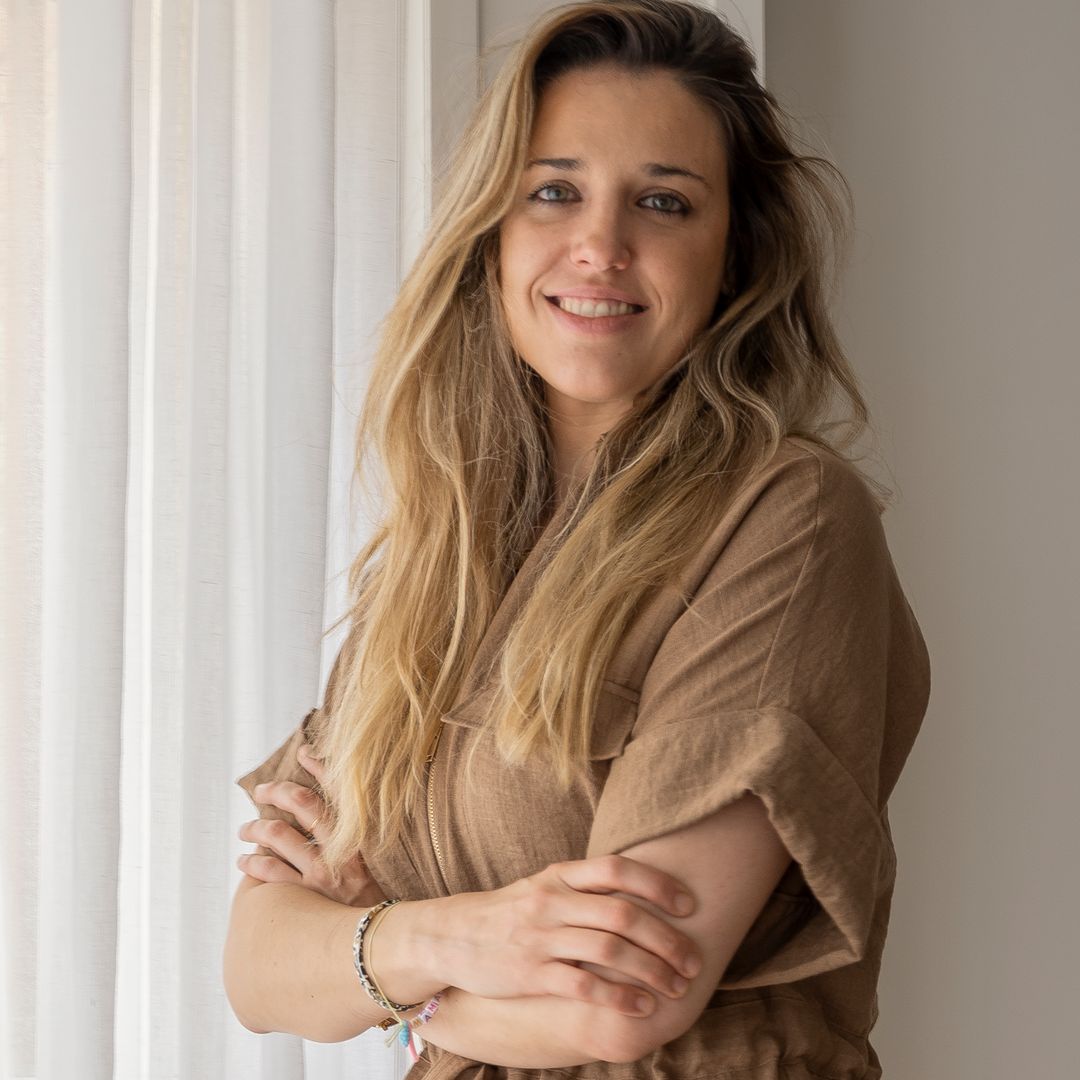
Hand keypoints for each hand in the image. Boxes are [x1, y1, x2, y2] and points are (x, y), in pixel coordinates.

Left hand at [236, 743, 388, 907]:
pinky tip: (245, 863)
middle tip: (260, 791)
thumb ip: (357, 838)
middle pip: (302, 804)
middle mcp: (340, 848)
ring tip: (245, 831)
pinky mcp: (304, 897)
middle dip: (276, 791)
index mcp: (360, 834)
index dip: (319, 766)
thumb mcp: (376, 863)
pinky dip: (252, 863)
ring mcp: (320, 873)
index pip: (338, 788)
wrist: (379, 944)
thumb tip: (334, 811)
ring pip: (278, 835)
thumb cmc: (377, 901)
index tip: (304, 753)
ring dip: (256, 828)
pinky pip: (268, 872)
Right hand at [435, 856, 701, 1016]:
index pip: (618, 869)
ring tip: (676, 987)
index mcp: (561, 874)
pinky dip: (618, 998)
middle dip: (667, 939)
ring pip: (610, 951)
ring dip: (651, 971)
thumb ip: (586, 887)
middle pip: (623, 914)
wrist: (451, 935)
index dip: (658, 885)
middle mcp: (554, 901)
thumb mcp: (545, 886)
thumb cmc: (510, 911)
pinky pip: (584, 986)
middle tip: (693, 961)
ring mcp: (541, 937)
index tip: (689, 906)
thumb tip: (643, 890)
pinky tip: (641, 1008)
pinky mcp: (530, 973)